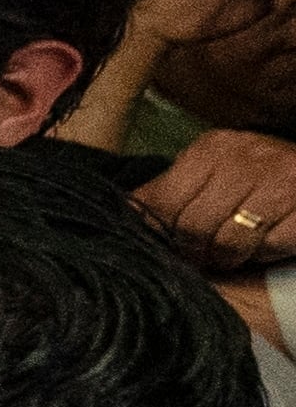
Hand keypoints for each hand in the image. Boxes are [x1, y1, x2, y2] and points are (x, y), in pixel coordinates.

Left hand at [137, 129, 295, 272]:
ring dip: (228, 257)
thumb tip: (126, 212)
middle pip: (194, 226)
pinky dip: (263, 255)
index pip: (163, 200)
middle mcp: (246, 160)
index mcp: (212, 148)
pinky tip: (264, 243)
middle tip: (201, 255)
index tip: (165, 243)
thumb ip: (171, 188)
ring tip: (232, 251)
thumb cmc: (257, 174)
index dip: (160, 231)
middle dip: (194, 250)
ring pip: (229, 243)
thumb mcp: (213, 167)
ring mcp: (281, 183)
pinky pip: (269, 248)